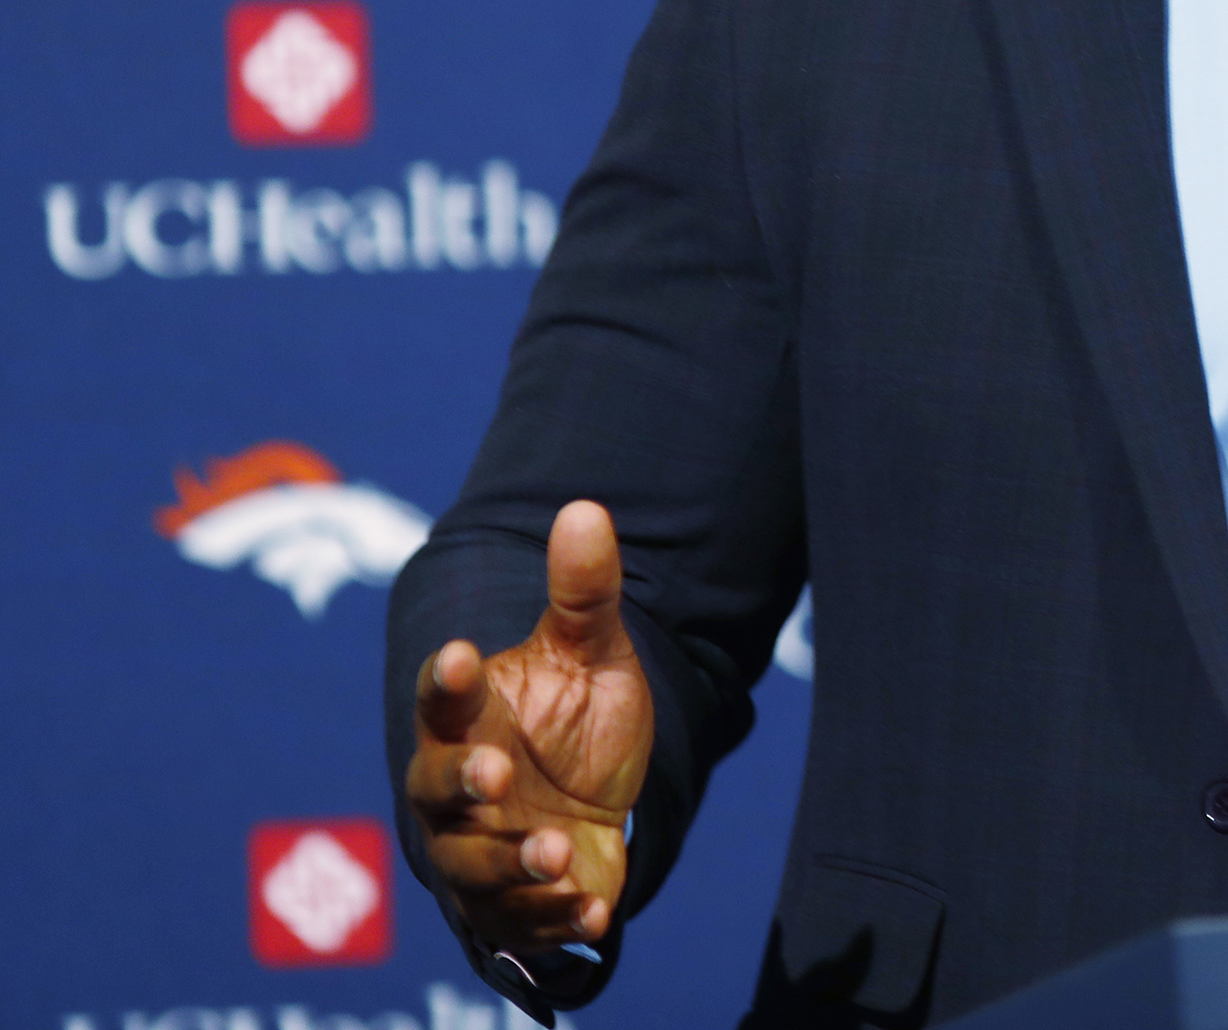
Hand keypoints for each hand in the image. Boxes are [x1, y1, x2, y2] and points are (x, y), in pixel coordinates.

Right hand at [405, 500, 653, 952]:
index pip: (440, 697)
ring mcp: (478, 854)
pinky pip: (521, 921)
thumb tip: (585, 507)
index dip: (443, 680)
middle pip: (433, 790)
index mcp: (467, 720)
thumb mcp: (592, 656)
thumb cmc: (575, 725)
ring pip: (472, 865)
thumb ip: (583, 594)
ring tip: (551, 851)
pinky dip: (553, 918)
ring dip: (509, 861)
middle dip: (459, 783)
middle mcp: (457, 790)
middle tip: (494, 771)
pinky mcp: (512, 909)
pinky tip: (592, 908)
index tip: (458, 652)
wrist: (594, 812)